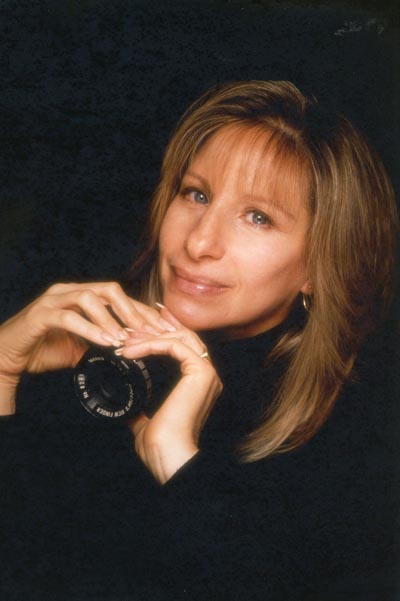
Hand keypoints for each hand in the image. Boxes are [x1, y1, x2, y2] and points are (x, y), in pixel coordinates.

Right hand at [0, 282, 175, 413]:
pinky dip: (90, 329)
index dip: (143, 312)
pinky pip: (68, 317)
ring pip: (90, 298)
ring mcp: (53, 300)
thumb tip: (131, 349)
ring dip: (111, 319)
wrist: (6, 357)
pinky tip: (105, 342)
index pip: (120, 298)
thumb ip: (103, 343)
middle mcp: (69, 291)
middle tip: (151, 332)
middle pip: (110, 290)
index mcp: (82, 296)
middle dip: (133, 311)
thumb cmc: (42, 348)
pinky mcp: (40, 314)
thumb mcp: (80, 347)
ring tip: (126, 338)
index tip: (164, 329)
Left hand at [122, 306, 222, 483]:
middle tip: (127, 333)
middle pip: (182, 337)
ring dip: (150, 336)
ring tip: (126, 342)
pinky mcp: (201, 372)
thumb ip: (141, 409)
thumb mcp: (145, 421)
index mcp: (198, 384)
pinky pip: (176, 346)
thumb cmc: (160, 445)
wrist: (168, 455)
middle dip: (153, 332)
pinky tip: (133, 350)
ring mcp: (206, 372)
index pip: (181, 347)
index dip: (158, 337)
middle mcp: (206, 375)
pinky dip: (152, 344)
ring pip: (180, 337)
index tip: (133, 338)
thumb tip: (126, 404)